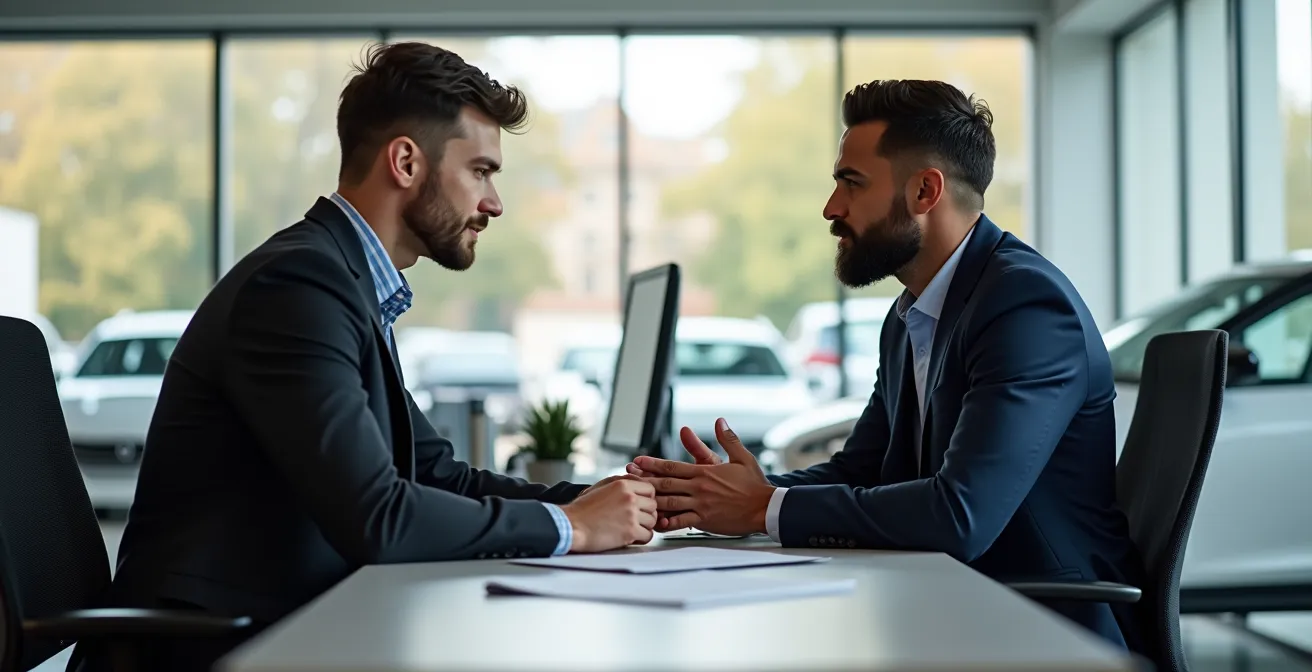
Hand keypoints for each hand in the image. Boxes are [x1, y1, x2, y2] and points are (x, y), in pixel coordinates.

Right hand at [559, 476, 656, 551]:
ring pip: (653, 520)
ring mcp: (631, 514)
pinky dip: (642, 538)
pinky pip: (648, 535)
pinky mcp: (630, 532)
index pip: (650, 489)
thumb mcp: (601, 486)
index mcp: (622, 484)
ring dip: (644, 526)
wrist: (571, 526)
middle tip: (636, 519)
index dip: (647, 498)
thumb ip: (620, 482)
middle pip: (654, 505)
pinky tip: (632, 537)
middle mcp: (629, 497)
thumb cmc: (582, 509)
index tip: (641, 505)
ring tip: (632, 528)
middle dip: (646, 513)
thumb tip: (636, 480)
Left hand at [633, 418, 774, 535]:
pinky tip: (655, 523)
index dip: (652, 464)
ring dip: (650, 501)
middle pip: (665, 484)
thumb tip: (720, 421)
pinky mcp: (705, 521)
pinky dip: (667, 522)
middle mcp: (699, 488)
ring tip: (634, 500)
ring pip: (669, 502)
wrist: (765, 507)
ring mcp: (700, 505)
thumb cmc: (754, 484)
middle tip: (626, 478)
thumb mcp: (741, 457)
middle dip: (643, 481)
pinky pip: (681, 522)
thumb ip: (727, 438)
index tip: (636, 461)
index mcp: (704, 472)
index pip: (672, 466)